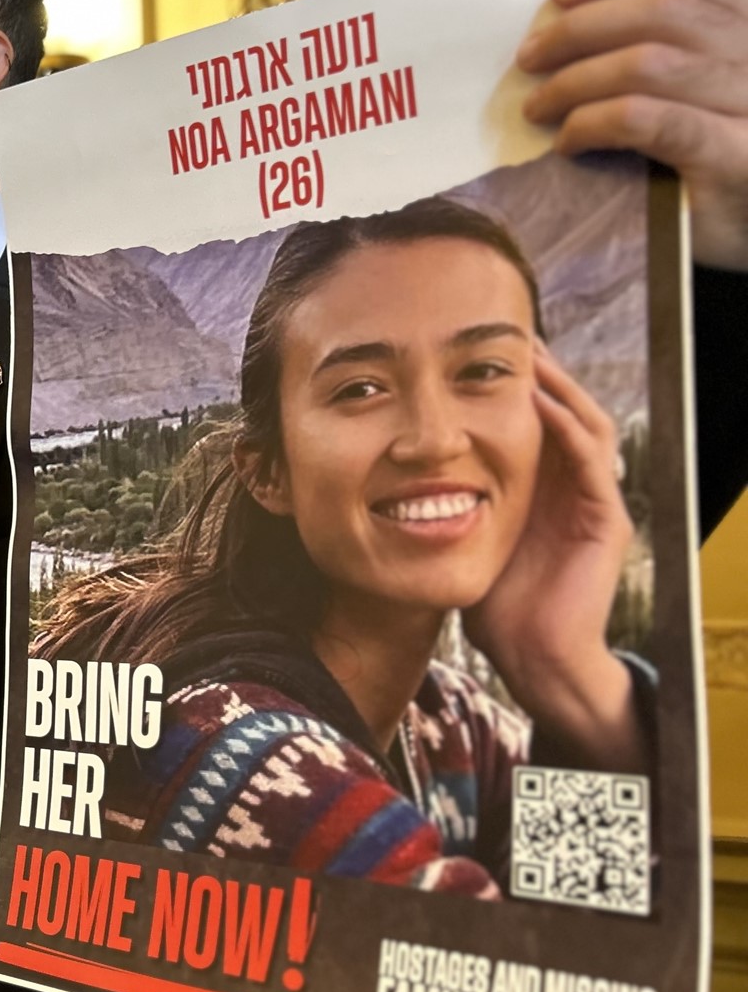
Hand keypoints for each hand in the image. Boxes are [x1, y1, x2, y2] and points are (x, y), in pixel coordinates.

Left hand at [464, 343, 640, 768]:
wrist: (532, 657)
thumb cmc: (493, 604)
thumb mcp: (462, 537)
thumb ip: (444, 504)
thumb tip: (386, 475)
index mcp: (541, 487)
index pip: (535, 419)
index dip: (512, 384)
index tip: (476, 350)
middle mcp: (571, 485)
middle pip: (564, 409)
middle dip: (539, 372)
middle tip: (508, 333)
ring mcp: (593, 500)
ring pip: (585, 423)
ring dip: (556, 386)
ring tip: (528, 353)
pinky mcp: (606, 519)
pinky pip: (589, 459)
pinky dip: (565, 426)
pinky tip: (538, 400)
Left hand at [518, 0, 747, 268]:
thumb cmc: (714, 161)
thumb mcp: (697, 90)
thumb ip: (659, 47)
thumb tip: (562, 27)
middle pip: (663, 9)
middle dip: (580, 28)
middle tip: (529, 59)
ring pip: (650, 61)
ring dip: (575, 80)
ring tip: (538, 106)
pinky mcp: (735, 155)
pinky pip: (648, 119)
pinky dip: (594, 124)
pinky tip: (568, 142)